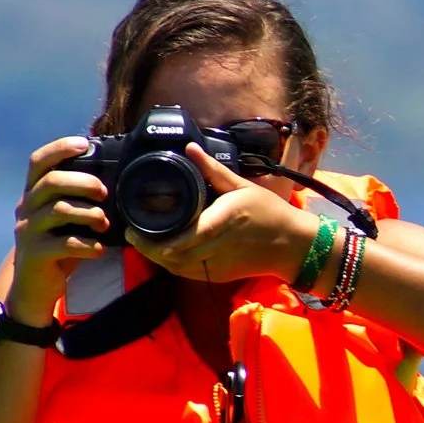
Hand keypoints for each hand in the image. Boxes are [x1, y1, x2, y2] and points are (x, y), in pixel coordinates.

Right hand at [9, 137, 108, 323]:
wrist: (35, 286)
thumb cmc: (59, 246)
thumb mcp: (67, 219)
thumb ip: (79, 200)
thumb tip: (116, 181)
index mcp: (33, 194)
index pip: (38, 162)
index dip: (59, 148)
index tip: (84, 144)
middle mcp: (26, 208)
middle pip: (52, 182)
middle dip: (83, 182)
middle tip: (105, 192)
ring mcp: (28, 231)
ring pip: (59, 210)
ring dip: (89, 213)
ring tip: (105, 222)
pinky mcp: (35, 254)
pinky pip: (64, 243)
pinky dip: (87, 245)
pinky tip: (99, 249)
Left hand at [130, 143, 314, 284]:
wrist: (292, 245)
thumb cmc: (269, 211)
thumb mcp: (242, 186)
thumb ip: (213, 170)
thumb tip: (189, 147)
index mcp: (226, 219)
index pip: (188, 234)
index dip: (158, 239)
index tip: (136, 228)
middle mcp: (220, 245)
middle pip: (176, 255)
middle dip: (149, 248)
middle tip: (131, 234)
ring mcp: (219, 264)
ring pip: (179, 267)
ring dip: (158, 258)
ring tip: (141, 242)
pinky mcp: (219, 275)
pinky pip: (189, 273)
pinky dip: (172, 266)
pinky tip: (161, 253)